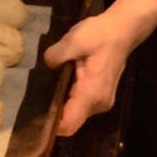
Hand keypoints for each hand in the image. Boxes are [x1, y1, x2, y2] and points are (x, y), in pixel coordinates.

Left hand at [43, 11, 132, 135]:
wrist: (123, 30)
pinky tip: (63, 82)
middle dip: (54, 112)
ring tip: (50, 85)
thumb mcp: (74, 40)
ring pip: (76, 113)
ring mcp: (103, 102)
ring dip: (63, 103)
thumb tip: (48, 65)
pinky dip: (71, 98)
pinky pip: (81, 105)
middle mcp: (98, 104)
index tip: (33, 117)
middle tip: (36, 97)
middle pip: (71, 121)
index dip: (51, 127)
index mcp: (91, 94)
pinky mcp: (102, 96)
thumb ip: (56, 56)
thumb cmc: (100, 35)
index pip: (69, 125)